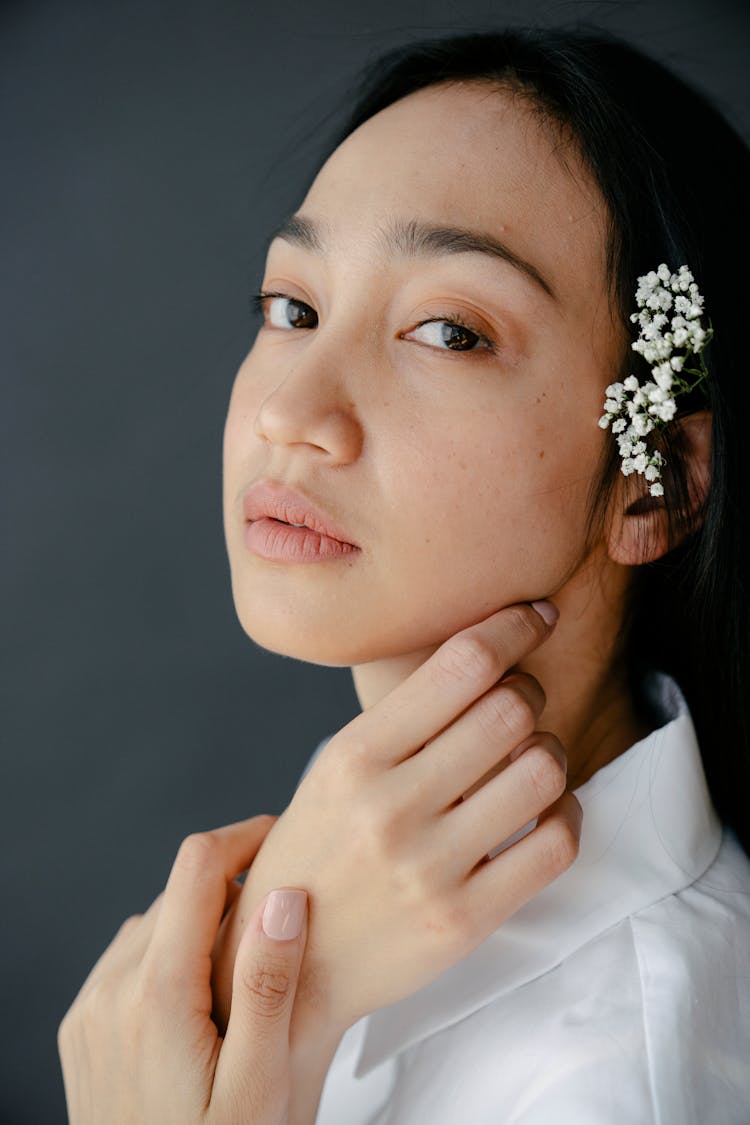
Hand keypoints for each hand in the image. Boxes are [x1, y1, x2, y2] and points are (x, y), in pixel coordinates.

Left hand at [58, 815, 309, 1124]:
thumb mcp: (264, 1087)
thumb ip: (269, 986)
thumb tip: (281, 897)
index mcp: (157, 994)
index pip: (197, 865)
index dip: (244, 835)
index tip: (281, 837)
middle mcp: (111, 991)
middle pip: (177, 893)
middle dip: (230, 892)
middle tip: (280, 924)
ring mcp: (89, 1012)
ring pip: (152, 923)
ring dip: (198, 925)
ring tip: (244, 970)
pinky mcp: (82, 1032)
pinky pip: (128, 960)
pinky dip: (167, 956)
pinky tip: (201, 1002)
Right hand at [211, 603, 581, 1041]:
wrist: (285, 967)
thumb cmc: (318, 851)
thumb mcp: (333, 770)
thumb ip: (403, 720)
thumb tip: (487, 654)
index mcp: (353, 756)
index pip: (460, 664)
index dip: (513, 626)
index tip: (536, 614)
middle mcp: (390, 806)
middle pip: (511, 708)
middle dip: (529, 692)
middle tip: (520, 702)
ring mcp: (429, 868)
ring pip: (542, 768)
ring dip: (550, 751)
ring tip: (529, 760)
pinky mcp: (465, 920)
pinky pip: (556, 843)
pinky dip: (567, 813)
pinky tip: (544, 812)